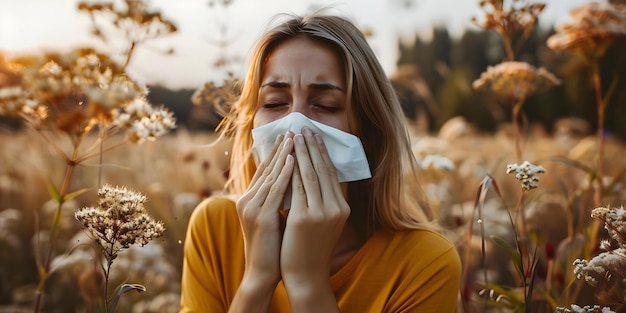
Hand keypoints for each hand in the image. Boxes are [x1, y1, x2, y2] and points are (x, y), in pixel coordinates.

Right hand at [236, 132, 294, 286]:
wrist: (262, 273)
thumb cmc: (273, 248)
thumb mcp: (274, 218)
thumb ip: (279, 200)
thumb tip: (295, 183)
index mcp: (250, 200)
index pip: (265, 170)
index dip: (277, 152)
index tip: (289, 136)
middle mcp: (247, 200)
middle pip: (267, 168)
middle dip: (281, 148)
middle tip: (293, 128)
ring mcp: (252, 207)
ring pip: (271, 175)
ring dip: (285, 154)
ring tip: (295, 137)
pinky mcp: (261, 216)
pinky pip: (276, 189)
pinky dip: (285, 173)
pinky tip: (294, 160)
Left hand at [281, 127, 349, 287]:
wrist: (306, 275)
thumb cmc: (310, 247)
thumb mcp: (323, 222)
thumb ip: (322, 200)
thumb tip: (312, 174)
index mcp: (342, 207)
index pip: (332, 173)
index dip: (322, 153)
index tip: (314, 136)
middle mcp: (336, 208)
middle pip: (323, 169)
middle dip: (312, 146)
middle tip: (304, 128)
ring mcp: (322, 212)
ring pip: (310, 174)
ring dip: (301, 152)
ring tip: (295, 135)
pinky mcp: (305, 217)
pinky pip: (297, 187)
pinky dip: (292, 170)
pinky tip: (287, 156)